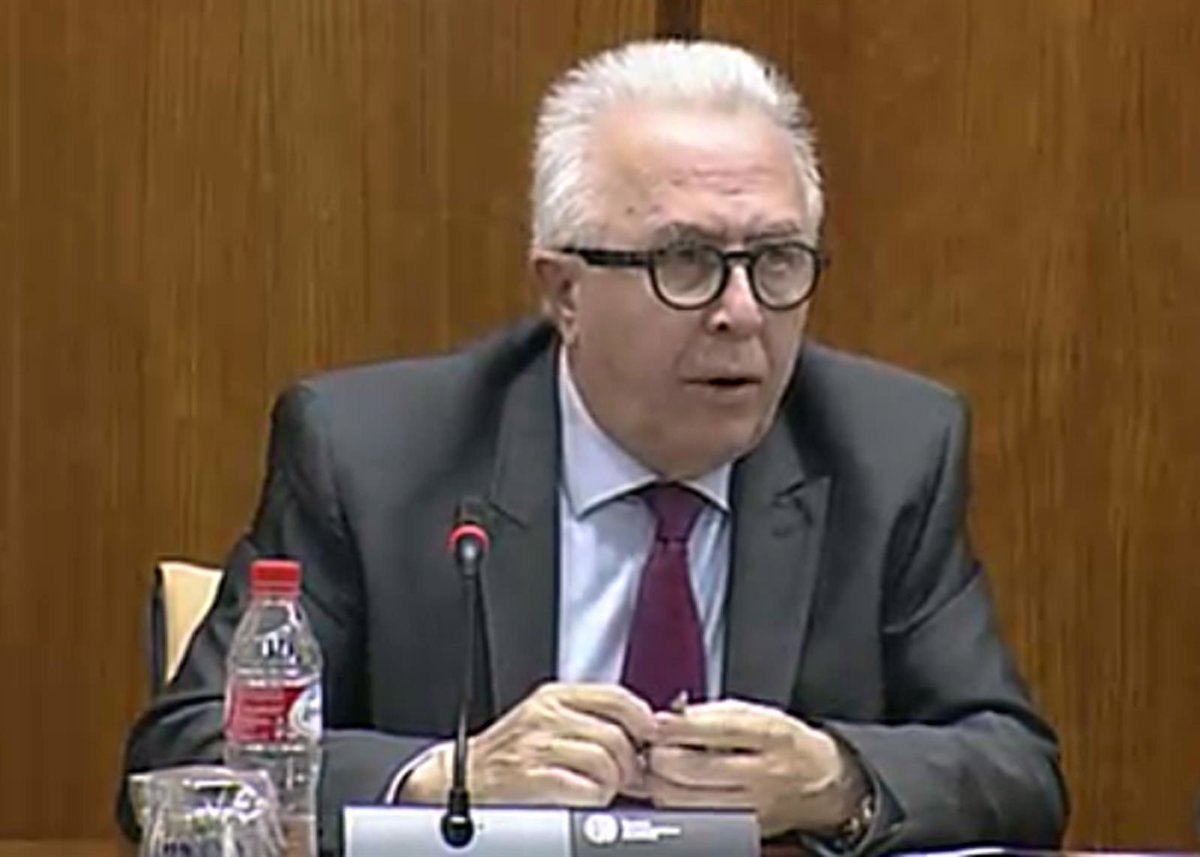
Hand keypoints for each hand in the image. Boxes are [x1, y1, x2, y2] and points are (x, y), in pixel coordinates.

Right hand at [401, 682, 655, 806]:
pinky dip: (594, 798)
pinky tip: (583, 800)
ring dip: (611, 783)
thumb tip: (642, 733)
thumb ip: (587, 719)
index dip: (642, 721)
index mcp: (554, 697)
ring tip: (599, 790)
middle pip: (617, 735)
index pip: (617, 698)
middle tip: (624, 779)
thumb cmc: (509, 756)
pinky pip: (586, 787)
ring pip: (605, 761)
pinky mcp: (531, 777)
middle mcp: (546, 715)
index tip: (647, 740)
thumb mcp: (546, 722)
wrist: (461, 780)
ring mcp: (537, 745)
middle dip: (628, 764)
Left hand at [645, 699, 865, 836]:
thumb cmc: (784, 743)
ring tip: (659, 770)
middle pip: (695, 770)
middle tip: (652, 748)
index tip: (657, 723)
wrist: (823, 782)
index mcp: (769, 735)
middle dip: (661, 757)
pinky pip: (696, 819)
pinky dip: (676, 805)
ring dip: (661, 784)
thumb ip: (713, 715)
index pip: (718, 730)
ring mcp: (753, 806)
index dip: (680, 727)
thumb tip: (669, 719)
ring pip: (688, 801)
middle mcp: (763, 774)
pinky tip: (674, 790)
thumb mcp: (756, 715)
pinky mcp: (743, 830)